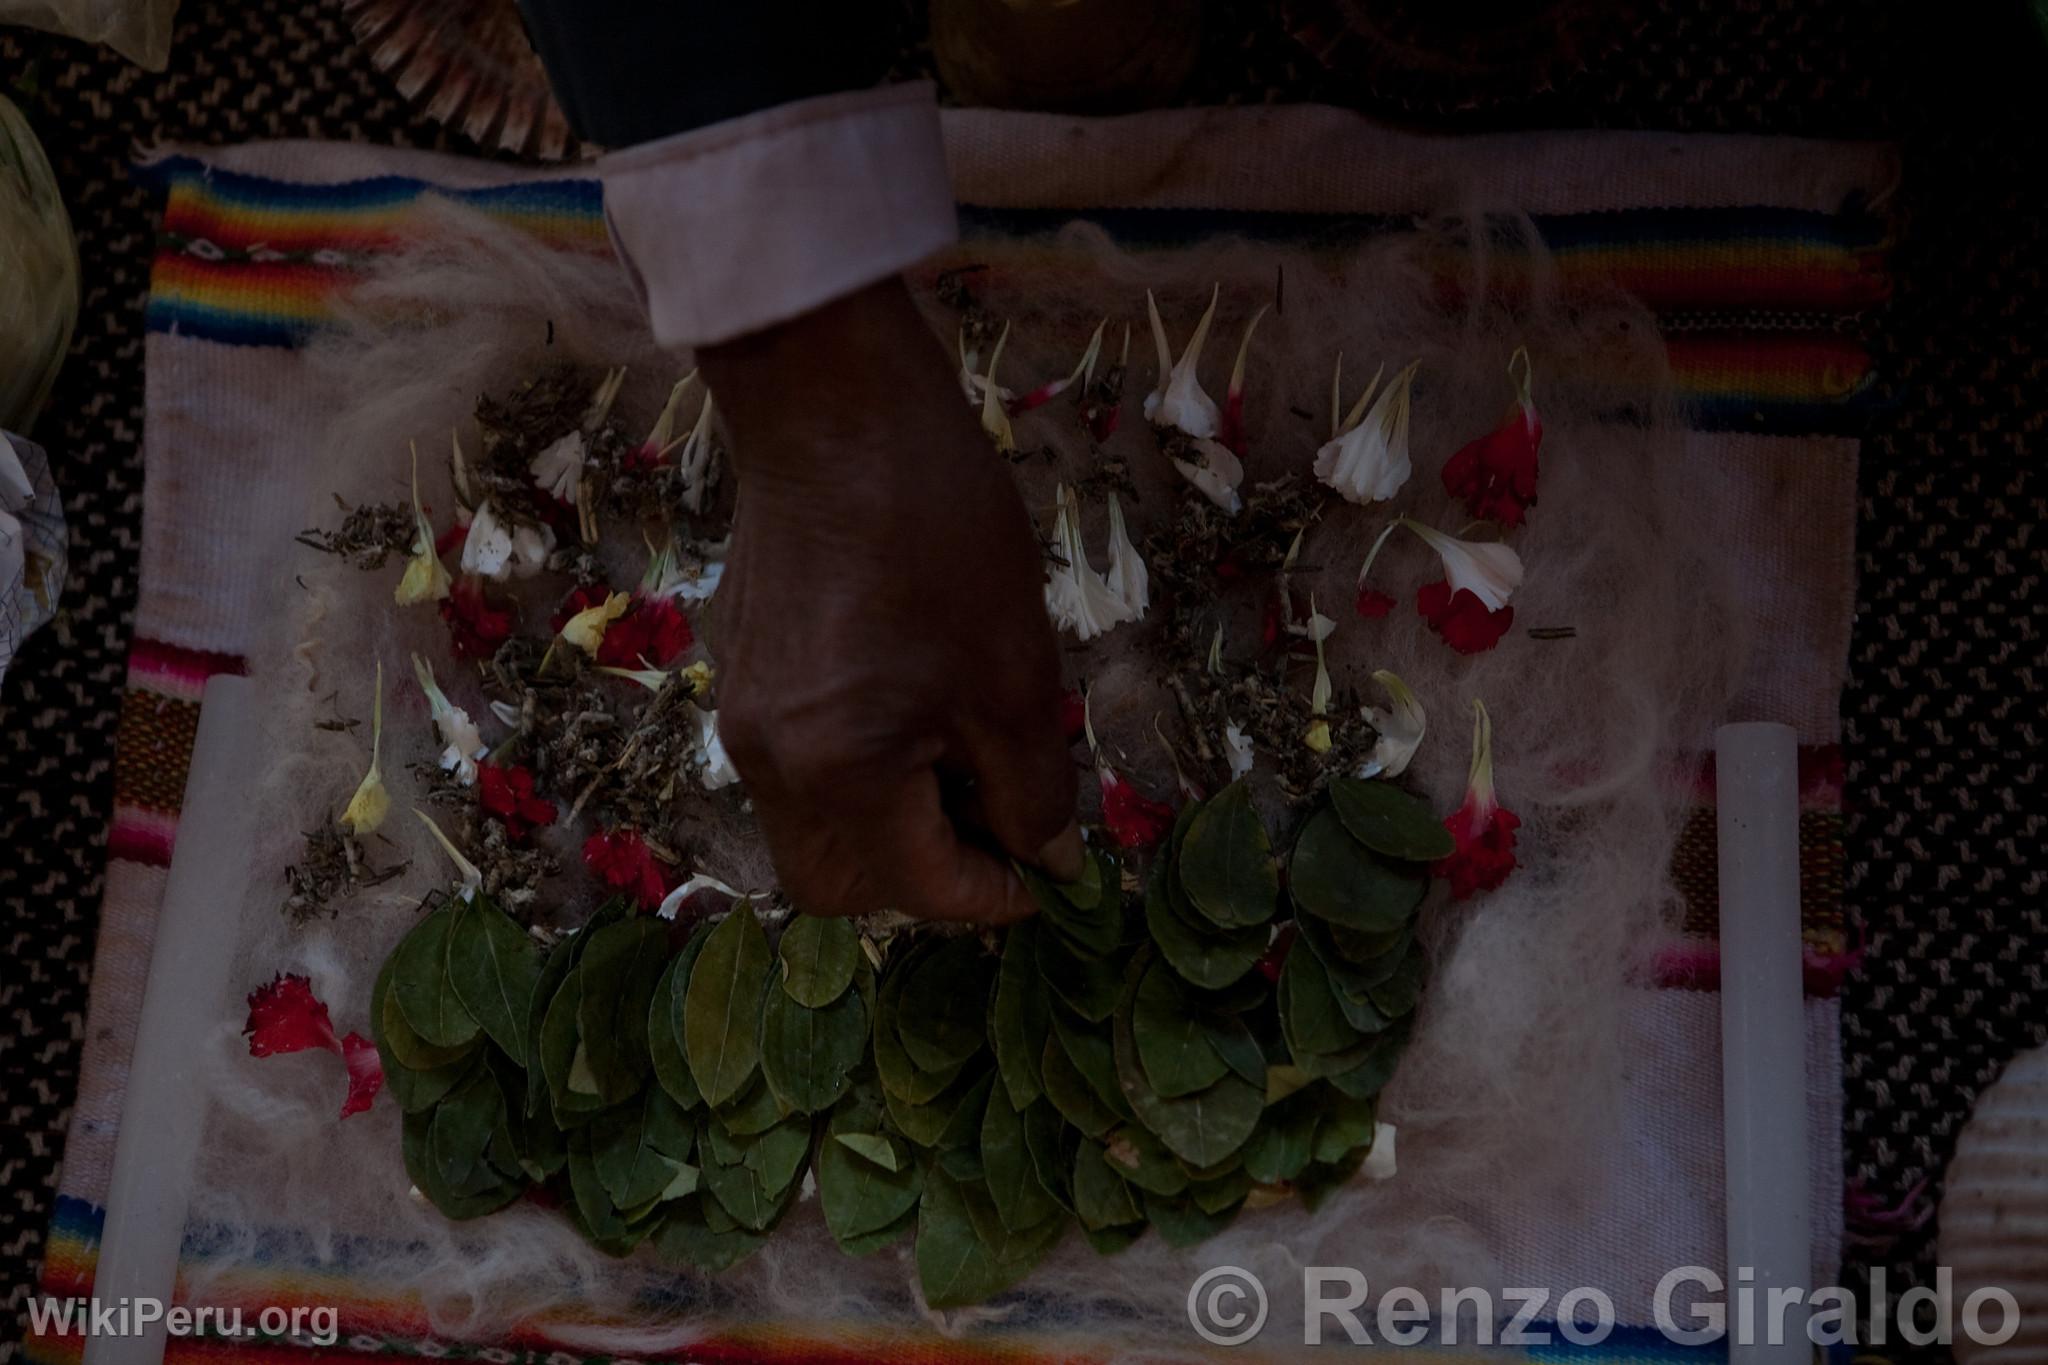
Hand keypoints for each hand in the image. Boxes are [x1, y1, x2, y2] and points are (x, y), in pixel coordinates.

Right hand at [701, 279, 1082, 921]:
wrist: (836, 410)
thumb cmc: (941, 533)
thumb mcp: (1015, 673)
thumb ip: (1033, 788)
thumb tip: (1052, 862)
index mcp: (838, 772)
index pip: (920, 890)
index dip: (996, 895)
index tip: (1050, 872)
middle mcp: (769, 764)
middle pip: (838, 884)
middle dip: (922, 879)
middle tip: (995, 824)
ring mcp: (741, 717)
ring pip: (811, 828)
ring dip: (887, 826)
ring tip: (959, 756)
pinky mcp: (738, 671)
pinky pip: (794, 764)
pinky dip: (854, 771)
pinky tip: (911, 702)